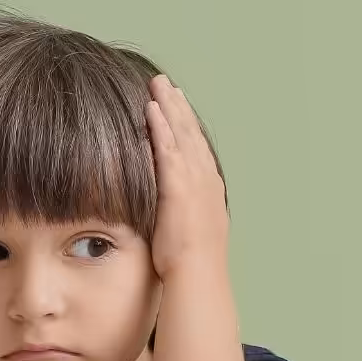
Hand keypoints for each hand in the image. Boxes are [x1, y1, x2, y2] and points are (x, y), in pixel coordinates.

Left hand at [144, 74, 228, 280]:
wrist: (199, 276)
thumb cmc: (193, 266)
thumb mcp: (191, 234)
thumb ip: (183, 216)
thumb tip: (175, 216)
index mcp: (209, 190)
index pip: (198, 150)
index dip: (188, 127)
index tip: (179, 107)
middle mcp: (206, 179)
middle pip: (192, 134)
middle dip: (179, 107)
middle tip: (167, 84)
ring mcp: (194, 180)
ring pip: (181, 134)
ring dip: (170, 107)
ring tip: (158, 85)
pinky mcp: (178, 185)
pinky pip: (168, 148)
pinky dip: (161, 126)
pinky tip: (151, 108)